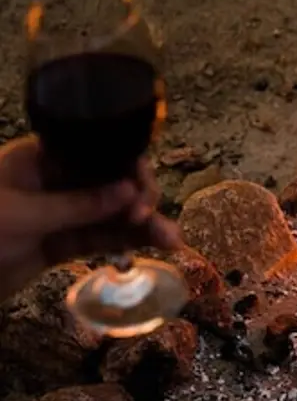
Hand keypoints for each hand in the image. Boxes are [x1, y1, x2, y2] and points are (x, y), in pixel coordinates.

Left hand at [0, 136, 180, 302]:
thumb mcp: (20, 217)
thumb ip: (77, 205)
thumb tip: (129, 192)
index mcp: (40, 158)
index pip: (97, 152)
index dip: (126, 168)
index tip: (140, 193)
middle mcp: (54, 181)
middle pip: (111, 183)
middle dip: (139, 200)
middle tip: (152, 220)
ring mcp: (56, 214)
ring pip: (110, 214)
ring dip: (142, 226)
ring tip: (173, 242)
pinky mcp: (56, 245)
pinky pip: (99, 239)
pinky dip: (125, 244)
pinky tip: (153, 248)